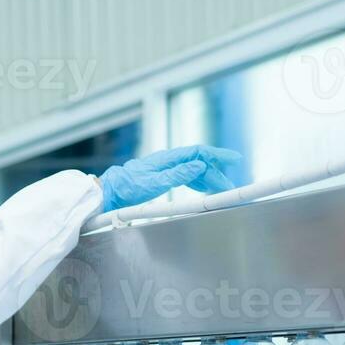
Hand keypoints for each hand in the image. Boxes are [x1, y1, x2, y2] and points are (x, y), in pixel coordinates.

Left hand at [99, 145, 240, 211]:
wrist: (110, 192)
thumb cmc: (128, 187)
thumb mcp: (155, 182)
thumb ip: (178, 174)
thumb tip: (200, 164)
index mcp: (168, 158)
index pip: (199, 152)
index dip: (218, 155)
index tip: (234, 159)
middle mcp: (169, 161)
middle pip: (199, 163)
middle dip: (216, 173)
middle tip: (229, 186)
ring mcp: (165, 169)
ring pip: (193, 171)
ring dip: (208, 179)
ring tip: (220, 190)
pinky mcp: (162, 177)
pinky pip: (185, 177)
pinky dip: (197, 182)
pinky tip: (203, 189)